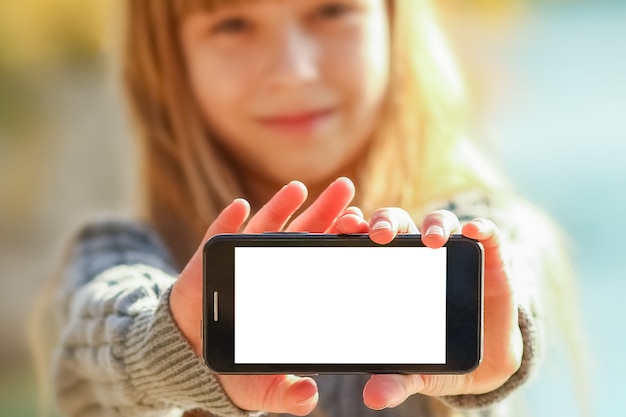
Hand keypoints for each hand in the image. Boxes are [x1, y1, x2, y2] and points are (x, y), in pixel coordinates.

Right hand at [170, 177, 367, 415]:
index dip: (339, 242)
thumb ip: (286, 394)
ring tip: (299, 188)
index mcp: (292, 289)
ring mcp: (240, 260)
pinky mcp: (209, 259)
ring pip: (265, 228)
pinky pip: (218, 237)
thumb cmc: (234, 362)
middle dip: (324, 211)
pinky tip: (239, 207)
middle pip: (303, 233)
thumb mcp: (264, 386)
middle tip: (346, 189)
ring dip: (280, 206)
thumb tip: (310, 399)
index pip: (322, 260)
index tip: (361, 226)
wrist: (189, 349)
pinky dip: (227, 222)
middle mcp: (271, 267)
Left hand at [351, 208, 522, 409]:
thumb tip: (373, 398)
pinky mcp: (488, 257)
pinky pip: (485, 234)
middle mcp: (419, 255)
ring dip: (435, 224)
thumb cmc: (438, 354)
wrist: (486, 358)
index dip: (355, 228)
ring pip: (441, 223)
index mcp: (391, 272)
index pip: (368, 241)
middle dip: (386, 222)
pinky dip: (480, 228)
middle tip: (379, 235)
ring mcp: (455, 253)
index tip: (343, 227)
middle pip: (399, 223)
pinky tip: (474, 232)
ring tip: (432, 240)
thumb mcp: (416, 371)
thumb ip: (396, 379)